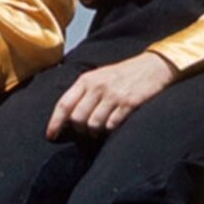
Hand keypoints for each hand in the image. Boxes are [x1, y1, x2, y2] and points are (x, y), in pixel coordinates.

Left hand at [48, 51, 176, 139]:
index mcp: (87, 80)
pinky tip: (114, 125)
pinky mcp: (129, 104)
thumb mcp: (99, 76)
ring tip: (100, 130)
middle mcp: (98, 87)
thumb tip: (66, 118)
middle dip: (80, 130)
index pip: (64, 104)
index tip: (51, 136)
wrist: (153, 66)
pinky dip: (110, 130)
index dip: (55, 123)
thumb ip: (83, 92)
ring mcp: (114, 95)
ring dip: (95, 133)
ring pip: (93, 125)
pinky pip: (111, 125)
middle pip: (77, 119)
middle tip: (87, 132)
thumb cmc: (123, 74)